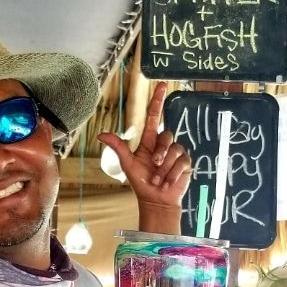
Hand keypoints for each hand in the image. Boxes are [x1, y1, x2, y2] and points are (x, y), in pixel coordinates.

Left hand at [97, 82, 191, 223]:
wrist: (156, 201)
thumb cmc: (141, 183)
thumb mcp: (128, 164)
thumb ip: (118, 147)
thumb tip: (101, 134)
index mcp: (149, 142)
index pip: (154, 116)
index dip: (157, 100)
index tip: (161, 85)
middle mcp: (163, 145)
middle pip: (166, 136)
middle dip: (160, 154)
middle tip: (153, 168)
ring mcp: (175, 154)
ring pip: (174, 151)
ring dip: (164, 169)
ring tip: (158, 180)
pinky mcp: (185, 164)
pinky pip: (181, 162)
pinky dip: (172, 174)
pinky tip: (167, 183)